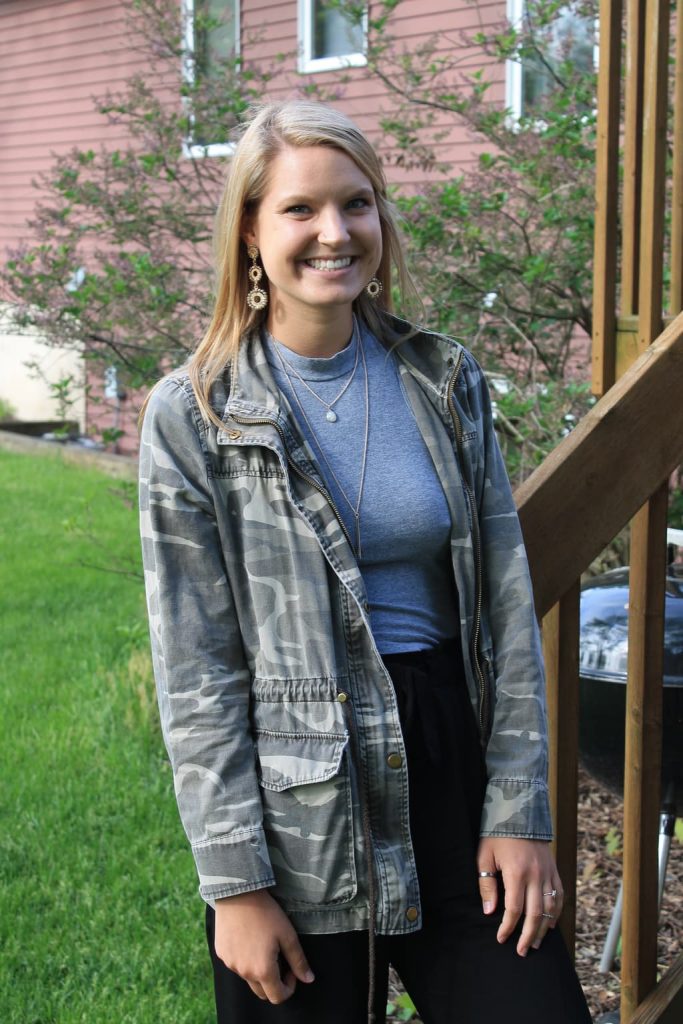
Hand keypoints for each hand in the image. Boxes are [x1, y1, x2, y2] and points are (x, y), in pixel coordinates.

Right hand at [213, 889, 314, 1002]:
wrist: (238, 893)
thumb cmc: (266, 913)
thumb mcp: (288, 935)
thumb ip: (298, 961)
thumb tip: (308, 979)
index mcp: (262, 970)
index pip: (277, 997)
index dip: (289, 987)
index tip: (291, 970)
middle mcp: (244, 972)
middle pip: (262, 992)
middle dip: (274, 981)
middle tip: (279, 958)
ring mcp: (230, 964)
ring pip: (248, 977)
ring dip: (258, 970)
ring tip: (264, 945)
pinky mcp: (221, 953)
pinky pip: (236, 964)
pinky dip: (245, 959)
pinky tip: (249, 939)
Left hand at [477, 836, 562, 956]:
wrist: (519, 811)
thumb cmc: (497, 834)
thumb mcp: (485, 856)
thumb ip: (487, 884)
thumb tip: (490, 911)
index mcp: (517, 872)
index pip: (514, 909)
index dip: (508, 927)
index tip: (501, 939)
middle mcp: (536, 875)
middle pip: (535, 914)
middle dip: (529, 936)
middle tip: (522, 951)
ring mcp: (548, 873)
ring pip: (551, 908)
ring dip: (544, 928)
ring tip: (536, 943)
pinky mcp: (554, 869)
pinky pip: (560, 895)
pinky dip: (557, 912)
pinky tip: (550, 924)